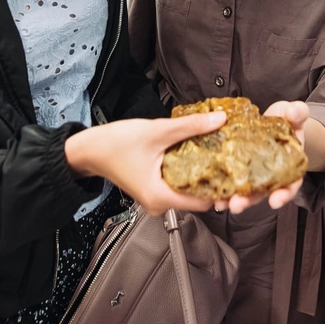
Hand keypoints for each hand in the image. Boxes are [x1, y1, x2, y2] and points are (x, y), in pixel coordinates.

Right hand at [66, 112, 226, 215]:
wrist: (88, 149)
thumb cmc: (115, 144)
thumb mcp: (156, 131)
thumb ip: (190, 127)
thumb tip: (220, 120)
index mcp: (161, 197)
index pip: (204, 202)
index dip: (222, 188)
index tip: (236, 171)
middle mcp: (159, 204)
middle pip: (198, 197)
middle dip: (215, 180)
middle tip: (233, 160)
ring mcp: (155, 198)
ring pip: (188, 190)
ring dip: (202, 174)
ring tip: (219, 154)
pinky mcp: (153, 189)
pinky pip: (178, 184)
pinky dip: (189, 172)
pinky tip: (198, 155)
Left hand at [213, 100, 308, 213]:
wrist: (272, 120)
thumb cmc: (286, 120)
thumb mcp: (294, 114)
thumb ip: (297, 113)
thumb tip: (294, 112)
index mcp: (288, 166)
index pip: (290, 185)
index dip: (284, 194)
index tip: (275, 201)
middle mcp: (270, 175)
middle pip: (261, 193)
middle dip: (249, 200)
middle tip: (237, 204)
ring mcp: (252, 173)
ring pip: (243, 191)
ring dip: (231, 199)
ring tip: (220, 203)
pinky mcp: (236, 167)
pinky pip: (228, 180)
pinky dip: (221, 188)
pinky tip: (210, 192)